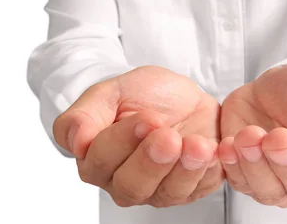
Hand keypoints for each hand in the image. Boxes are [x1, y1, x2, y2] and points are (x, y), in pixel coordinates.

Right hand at [53, 66, 223, 207]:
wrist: (182, 97)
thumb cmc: (143, 96)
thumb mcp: (111, 92)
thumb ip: (85, 115)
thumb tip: (75, 141)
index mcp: (96, 159)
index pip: (99, 162)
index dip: (121, 142)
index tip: (144, 118)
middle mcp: (123, 181)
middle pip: (130, 187)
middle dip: (151, 161)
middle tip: (167, 135)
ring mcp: (158, 189)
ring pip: (166, 194)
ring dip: (183, 170)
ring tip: (196, 145)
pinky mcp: (190, 188)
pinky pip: (199, 189)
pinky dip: (207, 172)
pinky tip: (212, 151)